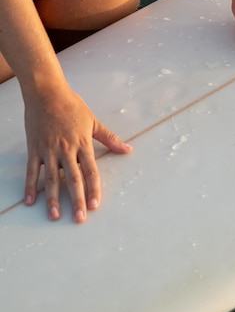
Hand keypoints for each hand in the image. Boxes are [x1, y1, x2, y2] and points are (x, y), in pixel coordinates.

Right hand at [23, 85, 131, 222]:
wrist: (46, 93)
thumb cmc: (71, 106)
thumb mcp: (93, 121)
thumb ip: (110, 139)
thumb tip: (127, 149)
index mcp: (83, 144)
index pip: (90, 171)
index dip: (94, 189)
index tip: (96, 204)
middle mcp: (66, 149)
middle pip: (73, 179)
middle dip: (77, 200)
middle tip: (80, 218)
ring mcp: (48, 150)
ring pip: (52, 179)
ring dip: (53, 198)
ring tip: (55, 215)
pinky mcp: (34, 149)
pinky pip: (32, 171)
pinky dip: (31, 186)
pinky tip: (30, 201)